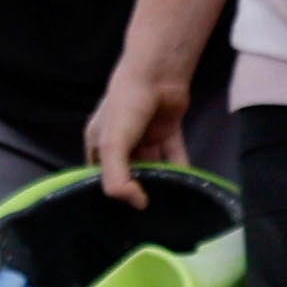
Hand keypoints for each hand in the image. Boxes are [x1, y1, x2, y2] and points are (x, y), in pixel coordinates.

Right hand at [80, 56, 192, 204]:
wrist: (158, 74)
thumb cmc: (126, 106)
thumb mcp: (112, 145)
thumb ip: (117, 179)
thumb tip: (138, 204)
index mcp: (99, 143)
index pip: (100, 175)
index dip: (110, 192)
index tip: (122, 212)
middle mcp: (121, 142)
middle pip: (129, 172)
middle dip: (138, 188)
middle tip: (150, 211)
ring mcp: (145, 136)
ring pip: (153, 165)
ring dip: (161, 180)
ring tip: (171, 202)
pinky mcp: (168, 131)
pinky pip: (174, 155)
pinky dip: (180, 168)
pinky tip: (187, 185)